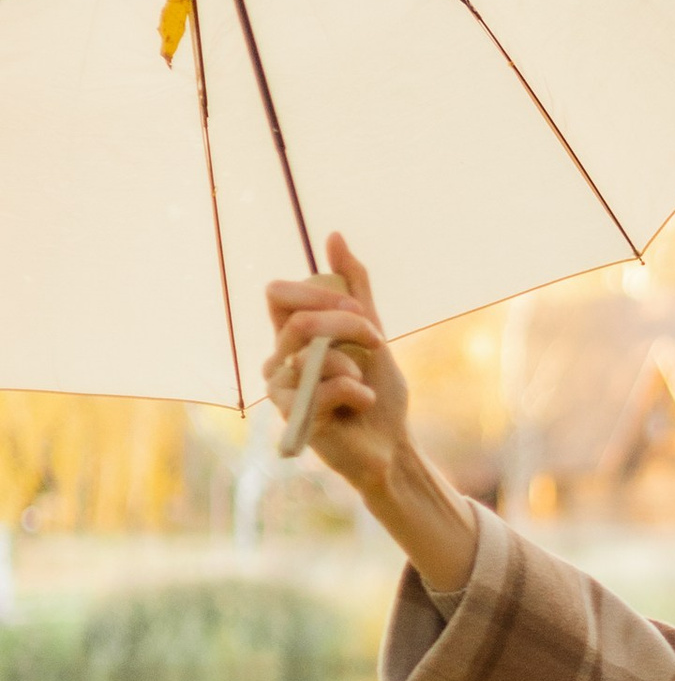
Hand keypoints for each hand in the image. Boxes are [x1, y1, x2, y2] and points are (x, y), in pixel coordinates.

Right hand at [265, 235, 409, 489]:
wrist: (391, 444)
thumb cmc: (378, 389)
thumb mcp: (372, 330)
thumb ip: (353, 285)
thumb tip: (333, 236)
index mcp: (291, 335)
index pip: (277, 294)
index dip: (314, 292)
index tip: (357, 306)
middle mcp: (278, 360)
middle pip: (300, 321)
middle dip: (348, 325)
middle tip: (377, 342)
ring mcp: (281, 390)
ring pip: (311, 356)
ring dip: (353, 365)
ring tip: (365, 383)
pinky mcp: (294, 418)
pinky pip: (323, 388)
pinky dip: (357, 392)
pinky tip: (363, 403)